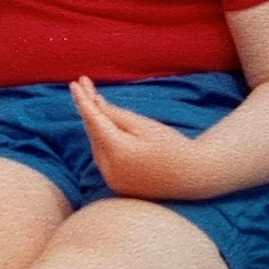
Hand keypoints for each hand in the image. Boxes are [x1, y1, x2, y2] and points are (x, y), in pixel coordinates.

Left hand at [70, 76, 209, 200]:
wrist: (193, 176)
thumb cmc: (172, 146)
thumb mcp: (144, 126)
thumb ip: (116, 116)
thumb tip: (94, 105)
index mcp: (118, 152)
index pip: (93, 121)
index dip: (83, 101)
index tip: (75, 84)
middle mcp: (110, 169)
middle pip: (93, 133)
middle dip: (88, 108)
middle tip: (83, 84)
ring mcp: (112, 179)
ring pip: (97, 144)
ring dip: (95, 123)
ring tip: (92, 99)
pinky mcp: (116, 184)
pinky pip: (104, 157)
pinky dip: (102, 140)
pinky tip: (102, 124)